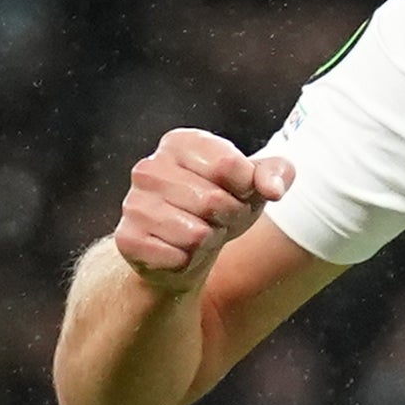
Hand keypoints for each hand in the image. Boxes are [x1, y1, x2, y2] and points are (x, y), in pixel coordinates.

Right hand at [110, 129, 294, 287]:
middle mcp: (149, 168)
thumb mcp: (254, 185)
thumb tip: (273, 189)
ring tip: (200, 234)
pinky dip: (187, 262)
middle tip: (218, 219)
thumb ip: (276, 173)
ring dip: (209, 241)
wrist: (186, 250)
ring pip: (196, 233)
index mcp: (179, 143)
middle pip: (213, 200)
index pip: (231, 165)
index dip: (245, 188)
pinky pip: (176, 257)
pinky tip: (180, 252)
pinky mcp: (127, 238)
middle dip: (229, 218)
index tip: (236, 192)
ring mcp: (133, 203)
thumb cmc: (223, 207)